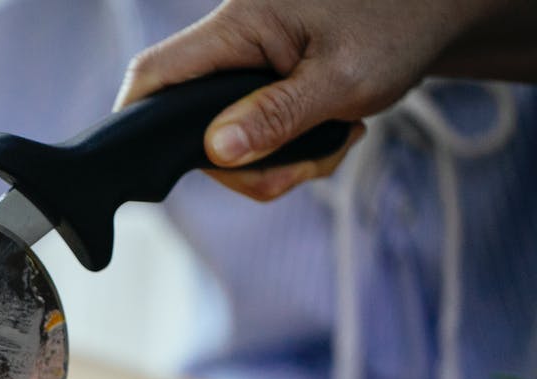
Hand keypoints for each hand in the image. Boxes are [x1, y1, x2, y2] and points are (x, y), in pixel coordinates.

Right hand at [113, 0, 506, 200]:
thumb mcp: (343, 80)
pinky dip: (289, 150)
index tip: (148, 166)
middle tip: (304, 164)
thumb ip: (276, 116)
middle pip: (193, 124)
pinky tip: (331, 132)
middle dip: (244, 164)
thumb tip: (216, 151)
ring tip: (335, 139)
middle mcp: (232, 42)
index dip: (136, 120)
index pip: (155, 73)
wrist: (439, 8)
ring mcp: (248, 63)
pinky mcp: (266, 81)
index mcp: (237, 28)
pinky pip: (255, 132)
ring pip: (228, 138)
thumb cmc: (398, 24)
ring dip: (277, 161)